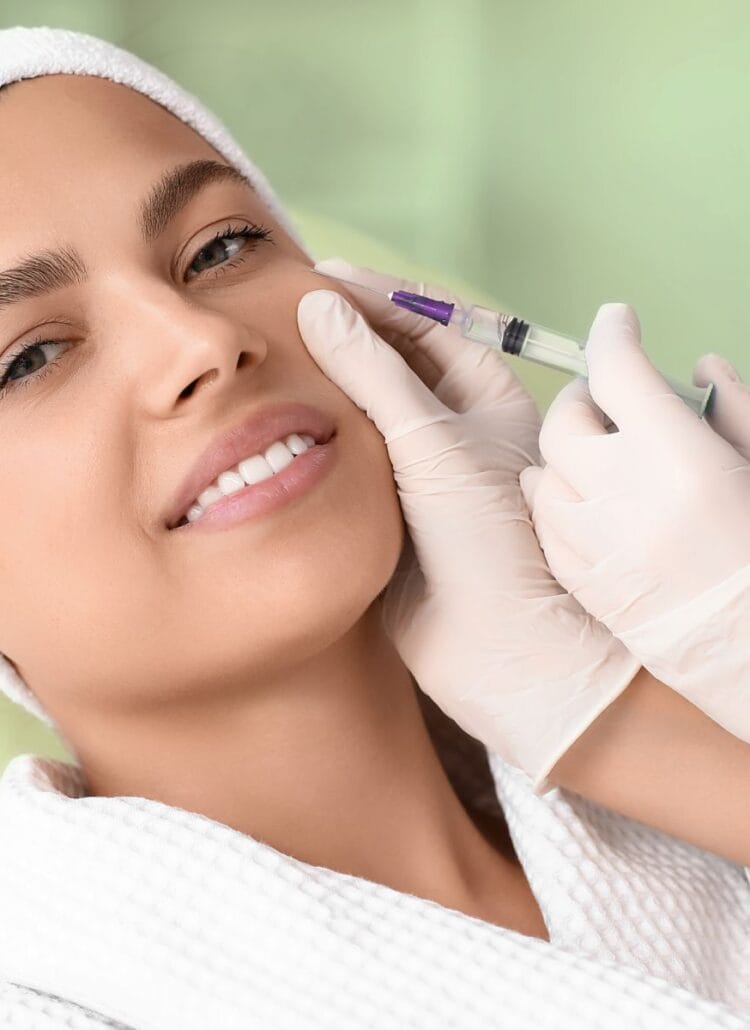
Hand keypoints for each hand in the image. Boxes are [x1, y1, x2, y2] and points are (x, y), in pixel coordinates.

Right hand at [297, 261, 639, 789]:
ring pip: (361, 415)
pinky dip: (314, 442)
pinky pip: (344, 462)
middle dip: (342, 340)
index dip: (374, 298)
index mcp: (486, 398)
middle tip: (281, 313)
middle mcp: (453, 430)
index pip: (425, 328)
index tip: (318, 275)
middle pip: (389, 367)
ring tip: (269, 360)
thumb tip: (320, 308)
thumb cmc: (488, 537)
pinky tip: (275, 424)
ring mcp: (418, 472)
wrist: (493, 645)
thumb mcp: (432, 440)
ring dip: (324, 391)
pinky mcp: (385, 512)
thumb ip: (373, 373)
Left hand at [521, 303, 749, 742]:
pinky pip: (544, 522)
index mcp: (677, 457)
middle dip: (582, 397)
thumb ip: (733, 407)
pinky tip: (588, 504)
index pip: (617, 370)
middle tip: (604, 398)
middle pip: (565, 419)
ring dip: (566, 453)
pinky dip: (559, 500)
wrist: (748, 648)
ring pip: (542, 472)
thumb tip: (698, 365)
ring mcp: (593, 540)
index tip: (616, 321)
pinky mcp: (579, 579)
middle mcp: (623, 493)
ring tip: (598, 458)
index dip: (612, 333)